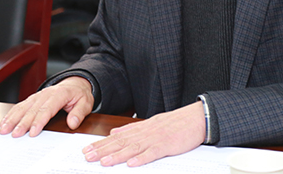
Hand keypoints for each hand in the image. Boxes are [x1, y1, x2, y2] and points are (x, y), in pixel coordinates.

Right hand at [0, 76, 93, 136]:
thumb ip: (79, 113)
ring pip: (23, 107)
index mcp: (60, 94)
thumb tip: (73, 123)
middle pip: (32, 110)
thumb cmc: (79, 94)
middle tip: (15, 134)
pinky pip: (20, 105)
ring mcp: (38, 95)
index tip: (33, 132)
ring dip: (13, 118)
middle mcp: (46, 94)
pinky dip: (11, 114)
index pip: (47, 109)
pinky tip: (5, 122)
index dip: (39, 121)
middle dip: (23, 123)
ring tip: (4, 129)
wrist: (75, 83)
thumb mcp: (86, 102)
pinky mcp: (33, 98)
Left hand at [82, 101, 204, 166]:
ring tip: (104, 162)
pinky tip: (132, 164)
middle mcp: (145, 132)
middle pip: (121, 142)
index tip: (86, 149)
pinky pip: (153, 153)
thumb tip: (114, 132)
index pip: (117, 137)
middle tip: (87, 156)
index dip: (101, 144)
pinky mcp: (167, 145)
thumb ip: (132, 128)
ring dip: (118, 156)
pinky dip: (142, 158)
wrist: (196, 117)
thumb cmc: (176, 122)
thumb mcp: (151, 123)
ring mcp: (156, 138)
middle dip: (103, 150)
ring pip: (133, 148)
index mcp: (141, 128)